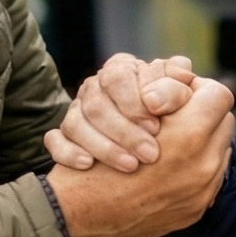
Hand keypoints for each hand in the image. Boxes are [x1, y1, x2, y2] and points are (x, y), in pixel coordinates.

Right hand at [43, 54, 201, 171]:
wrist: (149, 156)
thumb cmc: (169, 116)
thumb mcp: (178, 98)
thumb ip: (178, 85)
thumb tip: (181, 77)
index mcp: (121, 69)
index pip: (117, 76)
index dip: (135, 102)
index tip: (157, 127)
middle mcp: (95, 87)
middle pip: (96, 104)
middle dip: (125, 132)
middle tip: (151, 155)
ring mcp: (76, 111)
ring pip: (75, 123)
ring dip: (104, 147)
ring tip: (131, 167)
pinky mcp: (63, 136)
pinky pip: (54, 140)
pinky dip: (68, 152)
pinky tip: (88, 165)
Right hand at [47, 76, 234, 236]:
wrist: (81, 218)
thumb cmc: (95, 162)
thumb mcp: (122, 114)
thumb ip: (164, 96)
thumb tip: (187, 80)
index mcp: (188, 136)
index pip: (218, 95)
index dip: (197, 90)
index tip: (180, 97)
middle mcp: (202, 166)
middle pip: (225, 122)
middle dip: (204, 115)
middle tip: (179, 116)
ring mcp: (201, 192)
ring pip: (221, 149)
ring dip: (203, 142)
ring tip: (177, 143)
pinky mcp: (195, 211)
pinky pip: (213, 178)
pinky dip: (197, 167)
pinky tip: (172, 166)